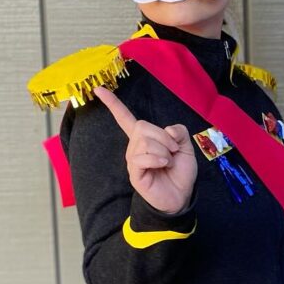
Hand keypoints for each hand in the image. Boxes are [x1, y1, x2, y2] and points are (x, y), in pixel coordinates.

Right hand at [93, 86, 196, 214]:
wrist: (181, 195)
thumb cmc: (180, 171)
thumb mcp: (185, 147)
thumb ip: (178, 132)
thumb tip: (166, 129)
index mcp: (144, 137)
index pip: (125, 117)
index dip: (113, 103)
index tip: (98, 89)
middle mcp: (134, 146)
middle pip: (142, 126)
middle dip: (164, 137)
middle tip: (173, 150)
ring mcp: (133, 159)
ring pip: (145, 142)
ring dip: (164, 150)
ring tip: (168, 162)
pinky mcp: (134, 172)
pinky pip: (142, 157)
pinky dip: (158, 159)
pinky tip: (163, 165)